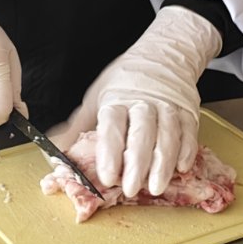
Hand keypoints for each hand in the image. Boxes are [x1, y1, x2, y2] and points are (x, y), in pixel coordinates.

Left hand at [51, 7, 221, 197]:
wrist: (163, 55)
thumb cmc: (126, 80)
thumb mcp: (97, 96)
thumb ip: (78, 127)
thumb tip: (53, 149)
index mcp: (117, 99)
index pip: (113, 126)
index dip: (110, 152)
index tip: (107, 176)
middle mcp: (144, 103)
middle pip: (141, 134)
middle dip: (137, 164)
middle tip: (130, 189)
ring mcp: (168, 107)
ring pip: (168, 136)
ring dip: (163, 164)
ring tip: (156, 187)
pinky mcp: (188, 112)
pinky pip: (189, 132)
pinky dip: (187, 151)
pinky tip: (182, 168)